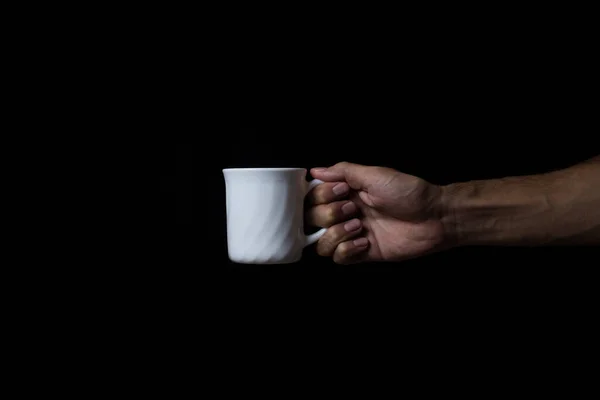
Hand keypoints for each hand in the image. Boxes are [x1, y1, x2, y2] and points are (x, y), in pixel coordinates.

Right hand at [305, 162, 445, 263]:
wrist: (434, 217)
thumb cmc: (408, 192)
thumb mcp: (375, 175)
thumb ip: (343, 171)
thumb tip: (314, 171)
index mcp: (345, 193)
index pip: (313, 197)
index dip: (321, 196)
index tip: (342, 192)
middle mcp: (345, 213)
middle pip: (312, 220)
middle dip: (329, 214)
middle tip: (354, 209)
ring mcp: (352, 235)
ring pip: (321, 243)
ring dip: (335, 234)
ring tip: (359, 226)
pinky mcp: (362, 253)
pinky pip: (338, 258)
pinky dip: (346, 250)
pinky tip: (364, 242)